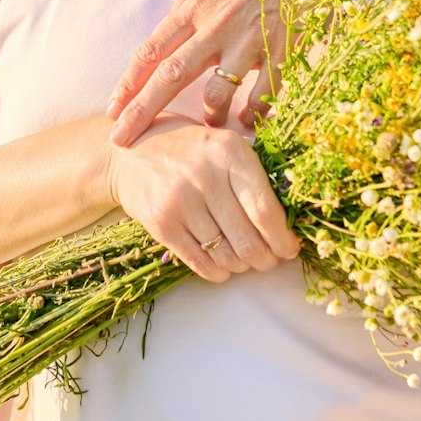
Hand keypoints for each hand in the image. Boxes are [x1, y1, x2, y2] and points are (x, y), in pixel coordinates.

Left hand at [105, 0, 283, 146]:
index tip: (112, 109)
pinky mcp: (280, 50)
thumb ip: (188, 2)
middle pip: (170, 76)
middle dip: (142, 111)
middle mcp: (215, 25)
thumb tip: (168, 26)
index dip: (128, 82)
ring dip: (208, 115)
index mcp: (194, 6)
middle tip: (122, 138)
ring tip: (208, 125)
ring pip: (217, 91)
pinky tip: (247, 121)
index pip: (151, 51)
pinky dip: (252, 113)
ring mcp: (248, 39)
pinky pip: (262, 93)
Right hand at [106, 117, 298, 282]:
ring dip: (241, 266)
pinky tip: (223, 268)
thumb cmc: (190, 151)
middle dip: (265, 259)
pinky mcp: (161, 223)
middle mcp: (205, 176)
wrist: (131, 153)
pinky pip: (199, 262)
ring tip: (244, 260)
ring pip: (225, 256)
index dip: (283, 240)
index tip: (289, 249)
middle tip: (268, 260)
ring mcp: (180, 201)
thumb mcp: (224, 147)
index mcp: (229, 152)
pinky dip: (217, 273)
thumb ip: (255, 177)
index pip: (266, 211)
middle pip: (248, 240)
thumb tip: (288, 227)